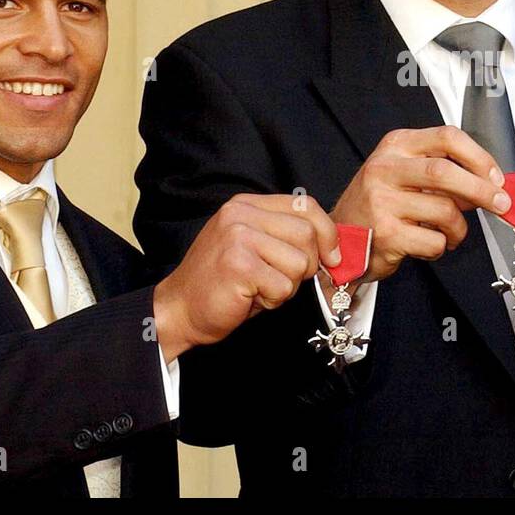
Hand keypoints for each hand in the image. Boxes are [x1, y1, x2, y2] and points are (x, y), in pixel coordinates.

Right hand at [153, 192, 339, 359]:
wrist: (180, 309)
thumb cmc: (222, 283)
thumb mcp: (255, 247)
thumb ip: (286, 237)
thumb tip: (334, 247)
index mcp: (247, 205)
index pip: (306, 205)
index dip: (327, 233)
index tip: (332, 256)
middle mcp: (241, 214)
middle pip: (307, 234)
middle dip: (306, 265)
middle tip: (281, 280)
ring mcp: (238, 237)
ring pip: (299, 262)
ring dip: (287, 286)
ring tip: (260, 287)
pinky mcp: (239, 264)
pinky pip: (283, 286)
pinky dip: (274, 300)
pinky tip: (250, 297)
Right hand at [330, 126, 510, 280]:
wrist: (341, 239)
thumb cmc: (381, 205)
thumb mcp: (405, 174)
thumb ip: (443, 172)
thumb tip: (492, 184)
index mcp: (396, 146)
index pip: (446, 137)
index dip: (479, 157)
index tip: (497, 177)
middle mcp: (384, 169)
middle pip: (445, 172)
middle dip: (482, 190)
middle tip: (502, 204)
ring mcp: (381, 202)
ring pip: (444, 211)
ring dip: (459, 228)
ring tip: (451, 233)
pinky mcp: (385, 234)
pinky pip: (433, 242)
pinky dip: (441, 248)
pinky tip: (428, 245)